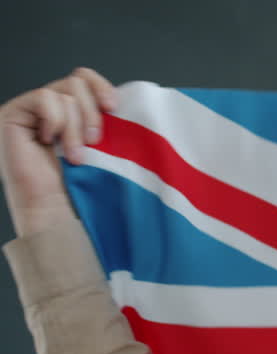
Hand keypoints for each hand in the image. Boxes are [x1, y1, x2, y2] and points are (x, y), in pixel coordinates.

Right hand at [0, 68, 117, 236]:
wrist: (57, 211)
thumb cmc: (81, 186)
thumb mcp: (102, 145)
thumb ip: (104, 118)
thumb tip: (122, 98)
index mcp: (70, 111)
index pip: (84, 78)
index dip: (101, 86)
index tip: (115, 107)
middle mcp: (47, 108)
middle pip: (76, 82)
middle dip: (91, 113)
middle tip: (93, 142)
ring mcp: (28, 110)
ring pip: (63, 92)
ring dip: (75, 126)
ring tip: (75, 154)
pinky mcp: (13, 114)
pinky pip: (44, 99)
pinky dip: (56, 121)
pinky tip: (50, 142)